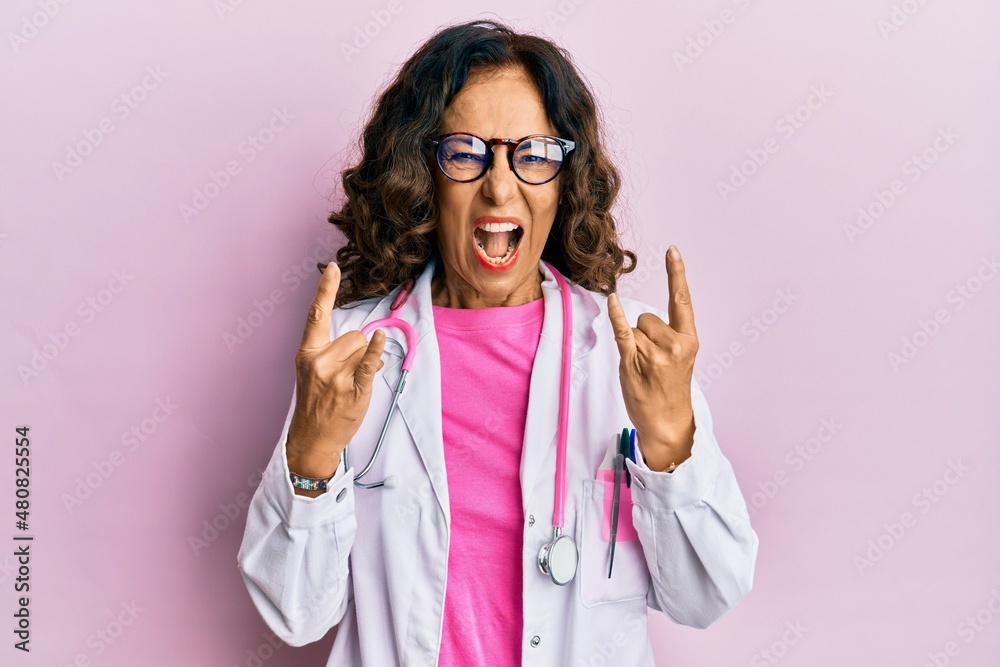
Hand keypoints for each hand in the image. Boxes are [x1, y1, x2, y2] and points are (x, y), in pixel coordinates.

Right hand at [286, 261, 386, 482]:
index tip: (332, 267)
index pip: (316, 315)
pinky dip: (376, 351)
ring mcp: (335, 375)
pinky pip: (368, 363)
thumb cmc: (317, 403)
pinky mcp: (352, 388)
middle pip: (353, 335)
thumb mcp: (314, 373)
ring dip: (366, 362)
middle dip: (357, 351)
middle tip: (346, 375)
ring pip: (363, 348)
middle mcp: (319, 360)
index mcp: (307, 352)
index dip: (325, 289)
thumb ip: (333, 352)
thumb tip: (368, 340)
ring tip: (352, 384)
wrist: (313, 438)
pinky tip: (380, 339)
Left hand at [607, 245, 697, 470]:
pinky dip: (615, 315)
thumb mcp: (680, 359)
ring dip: (633, 343)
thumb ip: (668, 336)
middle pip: (647, 316)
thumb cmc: (670, 389)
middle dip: (644, 332)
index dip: (677, 273)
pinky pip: (622, 330)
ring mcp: (654, 353)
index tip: (672, 250)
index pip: (682, 300)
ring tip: (643, 367)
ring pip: (634, 327)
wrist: (667, 422)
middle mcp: (674, 344)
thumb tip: (642, 319)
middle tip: (652, 360)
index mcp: (689, 340)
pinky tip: (612, 300)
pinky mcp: (634, 361)